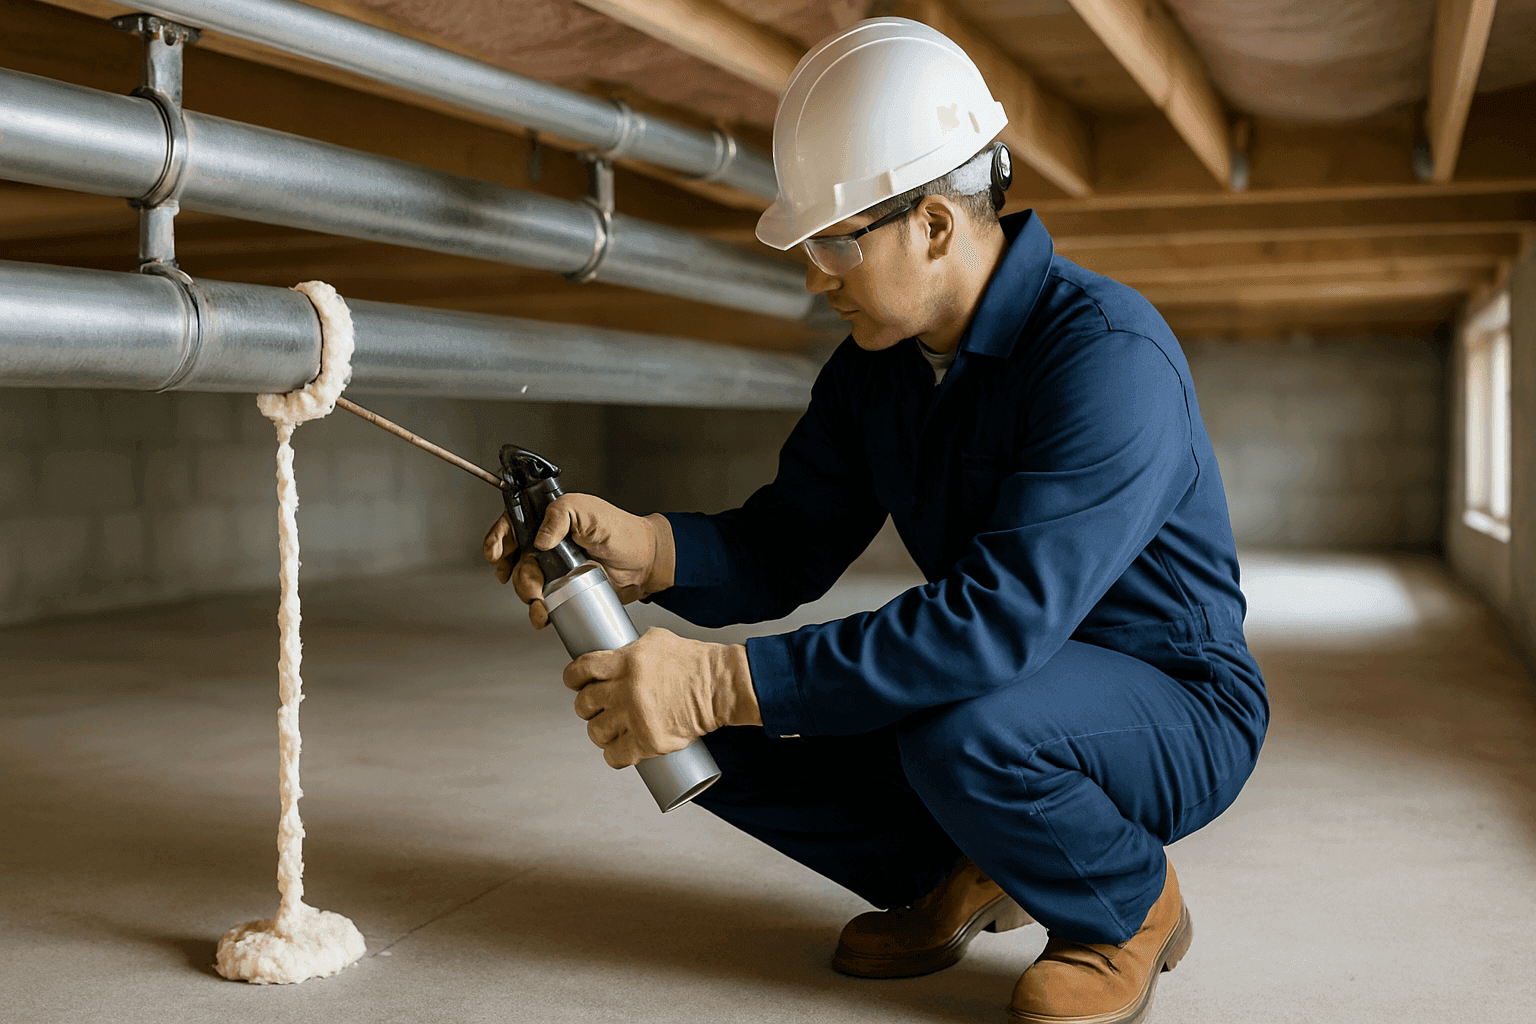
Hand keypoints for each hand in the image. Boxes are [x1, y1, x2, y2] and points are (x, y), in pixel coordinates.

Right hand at [482, 494, 675, 628]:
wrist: (644, 563)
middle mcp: (548, 544)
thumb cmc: (621, 531)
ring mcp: (554, 568)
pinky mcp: (564, 590)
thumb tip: (540, 539)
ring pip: (525, 582)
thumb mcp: (587, 510)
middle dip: (512, 573)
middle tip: (528, 582)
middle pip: (514, 558)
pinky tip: (543, 616)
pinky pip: (542, 602)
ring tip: (539, 603)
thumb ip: (560, 515)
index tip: (495, 554)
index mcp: (549, 520)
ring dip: (526, 595)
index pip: (513, 525)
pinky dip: (538, 611)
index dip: (498, 539)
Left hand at [564, 627, 761, 767]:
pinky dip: (613, 755)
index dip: (573, 678)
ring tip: (609, 730)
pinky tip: (618, 751)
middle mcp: (626, 689)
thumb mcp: (657, 640)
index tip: (575, 682)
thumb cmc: (693, 662)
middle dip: (586, 707)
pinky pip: (615, 756)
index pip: (581, 670)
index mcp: (625, 662)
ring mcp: (636, 717)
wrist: (720, 687)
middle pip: (584, 704)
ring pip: (596, 731)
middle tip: (596, 708)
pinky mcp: (648, 742)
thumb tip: (615, 652)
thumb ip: (632, 647)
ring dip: (599, 732)